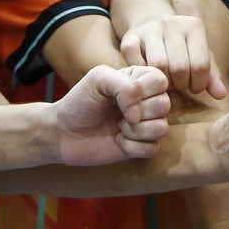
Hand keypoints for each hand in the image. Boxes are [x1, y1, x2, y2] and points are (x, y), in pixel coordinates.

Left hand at [53, 65, 169, 165]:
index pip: (161, 80)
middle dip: (137, 111)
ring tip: (117, 126)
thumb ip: (125, 85)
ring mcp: (146, 125)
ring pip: (161, 128)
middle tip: (116, 113)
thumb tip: (139, 114)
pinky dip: (131, 147)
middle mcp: (147, 101)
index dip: (141, 91)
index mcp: (141, 80)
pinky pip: (152, 149)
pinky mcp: (142, 146)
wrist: (64, 132)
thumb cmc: (80, 101)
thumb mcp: (98, 79)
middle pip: (164, 105)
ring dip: (134, 130)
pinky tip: (118, 140)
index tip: (117, 95)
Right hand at [119, 14, 226, 98]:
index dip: (199, 84)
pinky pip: (136, 62)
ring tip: (166, 82)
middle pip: (179, 67)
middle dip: (181, 84)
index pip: (200, 65)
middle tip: (179, 86)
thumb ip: (212, 76)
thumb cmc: (182, 47)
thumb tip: (221, 95)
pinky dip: (143, 74)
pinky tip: (149, 76)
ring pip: (158, 66)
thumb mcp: (200, 56)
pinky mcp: (129, 37)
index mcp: (194, 25)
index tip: (195, 87)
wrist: (151, 23)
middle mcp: (171, 23)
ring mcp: (149, 29)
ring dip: (162, 82)